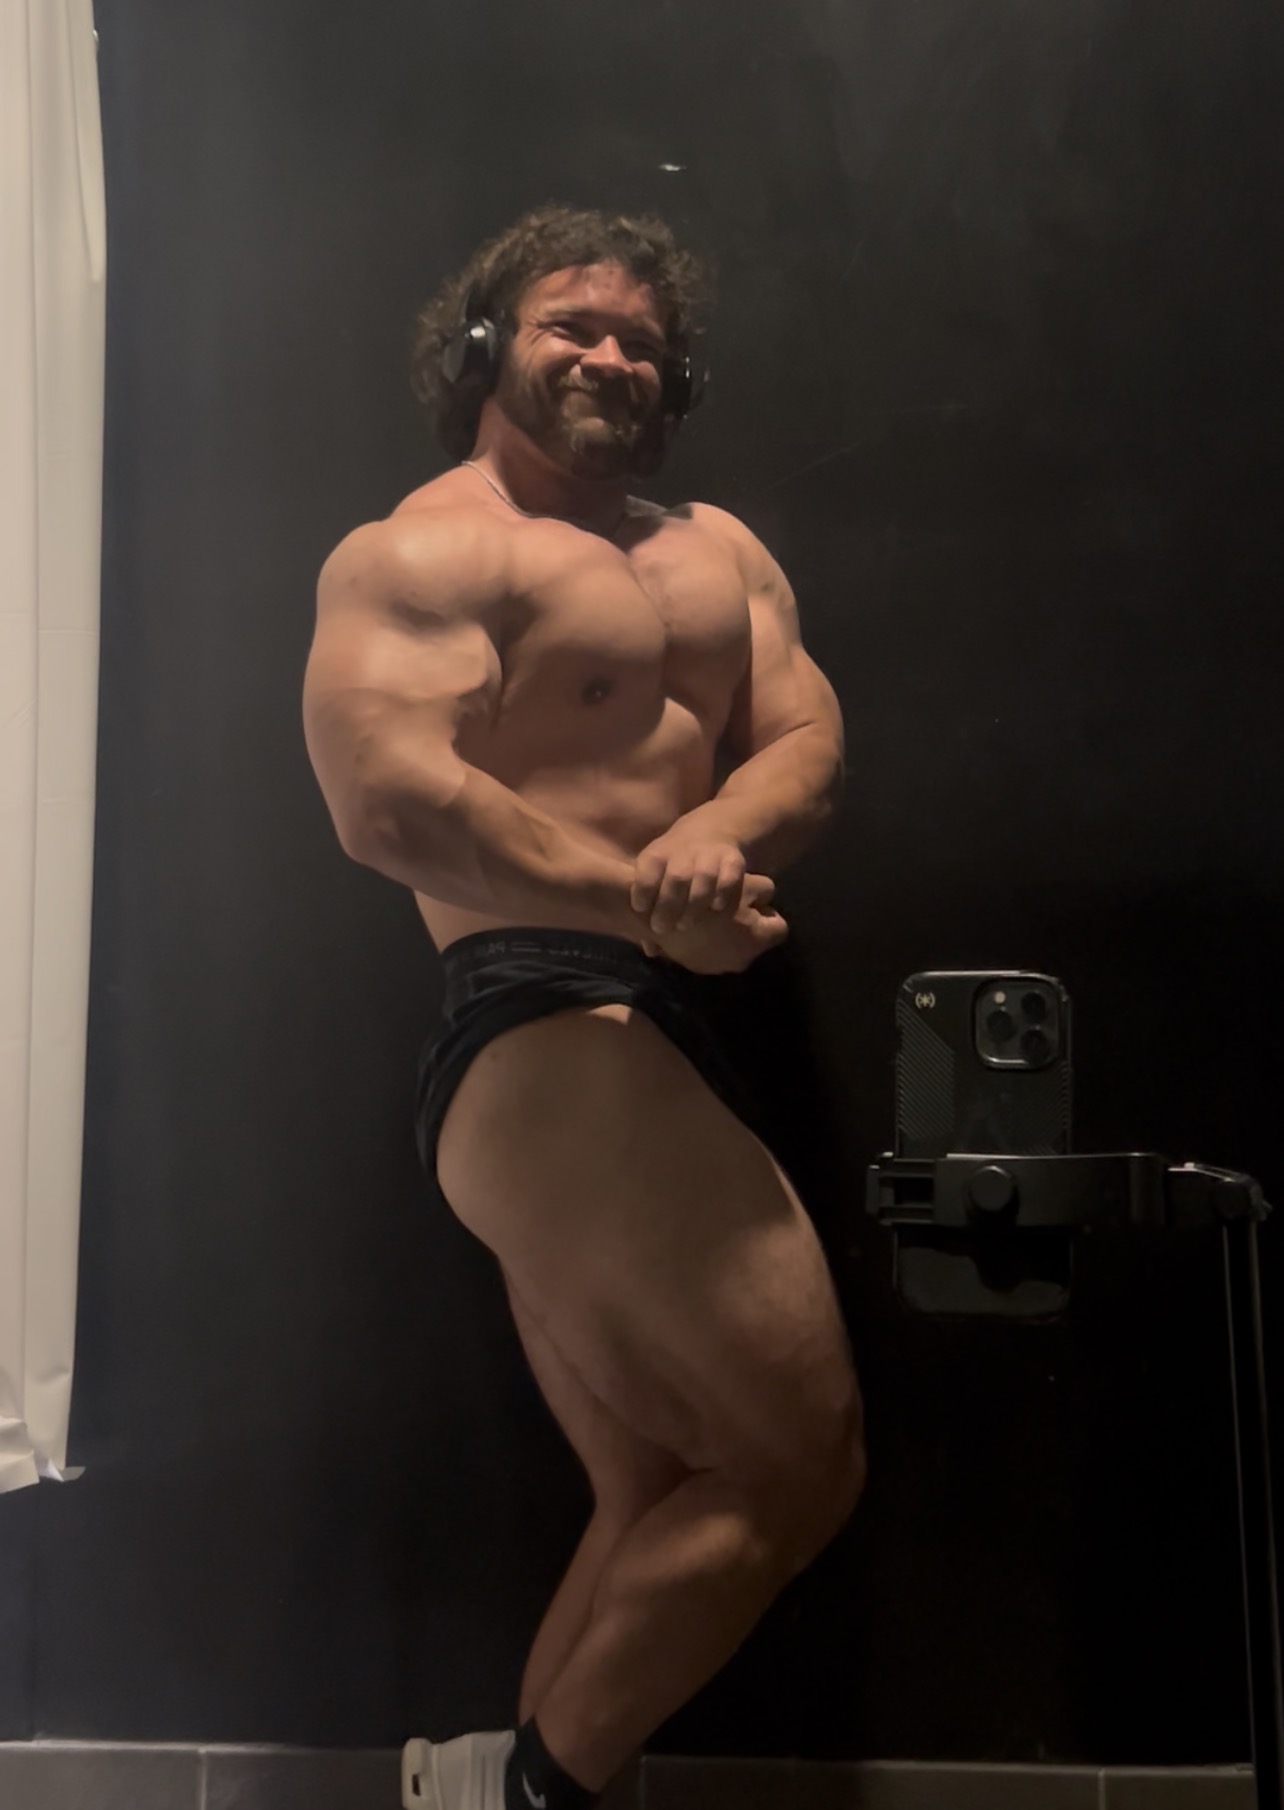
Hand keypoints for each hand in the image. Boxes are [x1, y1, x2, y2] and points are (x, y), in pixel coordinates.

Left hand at [630, 824, 748, 936]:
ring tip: (686, 924)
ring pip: (704, 877)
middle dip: (668, 904)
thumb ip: (652, 911)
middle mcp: (683, 852)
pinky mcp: (732, 860)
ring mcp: (710, 855)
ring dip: (694, 903)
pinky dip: (722, 893)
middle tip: (662, 927)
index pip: (647, 870)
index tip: (640, 910)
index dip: (642, 890)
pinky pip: (729, 877)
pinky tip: (716, 908)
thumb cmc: (674, 866)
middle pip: (677, 876)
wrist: (709, 833)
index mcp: (658, 854)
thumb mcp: (656, 878)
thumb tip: (650, 950)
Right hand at [646, 873, 788, 973]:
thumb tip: (767, 898)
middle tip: (731, 904)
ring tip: (711, 915)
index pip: (779, 928)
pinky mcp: (696, 967)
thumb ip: (764, 890)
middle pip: (755, 940)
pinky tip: (696, 926)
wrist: (658, 914)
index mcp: (756, 940)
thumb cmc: (705, 893)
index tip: (754, 901)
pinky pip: (711, 952)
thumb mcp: (743, 882)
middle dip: (748, 924)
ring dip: (727, 934)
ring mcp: (717, 967)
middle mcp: (740, 960)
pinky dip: (708, 941)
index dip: (768, 912)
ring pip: (732, 947)